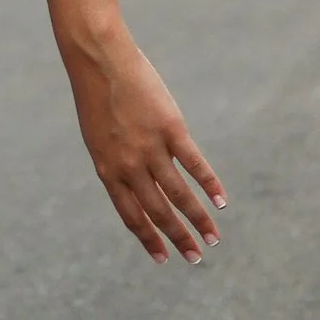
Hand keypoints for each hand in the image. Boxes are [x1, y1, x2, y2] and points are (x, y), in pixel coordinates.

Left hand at [64, 28, 224, 263]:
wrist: (99, 62)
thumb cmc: (97, 98)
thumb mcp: (99, 139)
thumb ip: (117, 164)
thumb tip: (139, 186)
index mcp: (107, 171)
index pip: (131, 216)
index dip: (149, 239)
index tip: (164, 258)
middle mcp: (129, 166)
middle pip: (158, 212)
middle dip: (178, 237)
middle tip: (195, 257)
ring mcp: (150, 148)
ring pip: (179, 194)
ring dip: (198, 218)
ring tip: (213, 238)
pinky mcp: (170, 129)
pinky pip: (194, 164)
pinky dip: (209, 184)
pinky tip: (221, 200)